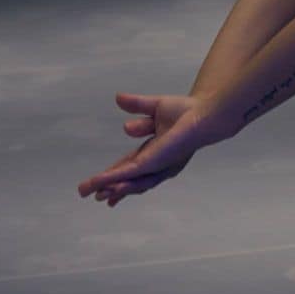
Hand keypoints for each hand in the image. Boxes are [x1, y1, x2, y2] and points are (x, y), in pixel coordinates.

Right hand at [77, 92, 225, 206]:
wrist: (203, 112)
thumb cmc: (186, 111)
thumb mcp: (154, 107)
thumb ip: (136, 105)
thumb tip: (118, 98)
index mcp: (154, 151)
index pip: (129, 166)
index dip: (113, 175)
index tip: (98, 184)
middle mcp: (156, 162)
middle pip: (128, 179)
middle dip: (109, 188)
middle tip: (91, 195)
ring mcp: (156, 165)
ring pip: (130, 182)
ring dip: (110, 188)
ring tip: (95, 195)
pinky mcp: (155, 163)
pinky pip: (130, 173)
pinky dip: (114, 178)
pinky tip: (101, 183)